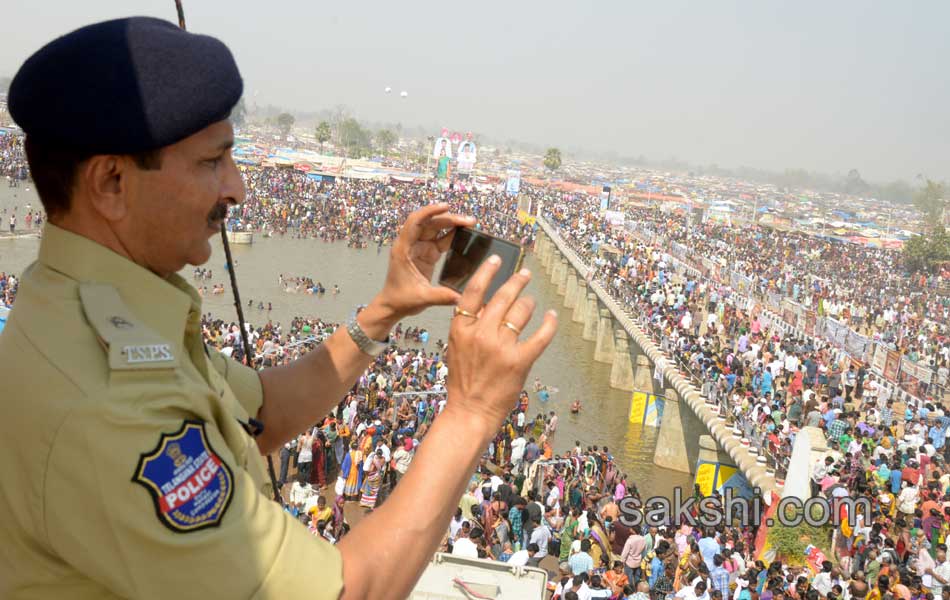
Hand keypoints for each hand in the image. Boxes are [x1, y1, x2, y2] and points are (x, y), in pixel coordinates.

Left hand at [372, 203, 474, 322]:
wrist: (393, 306)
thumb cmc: (400, 300)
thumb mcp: (421, 298)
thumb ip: (441, 296)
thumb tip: (462, 297)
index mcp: (403, 249)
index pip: (414, 221)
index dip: (429, 211)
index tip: (446, 206)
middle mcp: (410, 244)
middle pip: (429, 223)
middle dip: (449, 219)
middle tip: (469, 221)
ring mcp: (418, 248)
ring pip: (436, 229)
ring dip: (452, 225)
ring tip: (470, 224)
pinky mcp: (426, 254)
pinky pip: (440, 240)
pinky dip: (452, 236)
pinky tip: (464, 235)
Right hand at [444, 255, 556, 435]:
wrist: (469, 412)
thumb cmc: (463, 382)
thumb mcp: (457, 348)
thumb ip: (470, 326)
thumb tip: (489, 304)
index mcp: (461, 329)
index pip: (473, 291)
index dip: (486, 272)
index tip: (497, 260)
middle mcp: (480, 334)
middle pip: (502, 297)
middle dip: (517, 282)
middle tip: (525, 274)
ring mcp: (500, 347)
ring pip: (521, 312)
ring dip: (529, 304)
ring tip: (531, 303)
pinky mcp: (519, 361)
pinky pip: (540, 336)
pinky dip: (548, 324)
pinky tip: (551, 317)